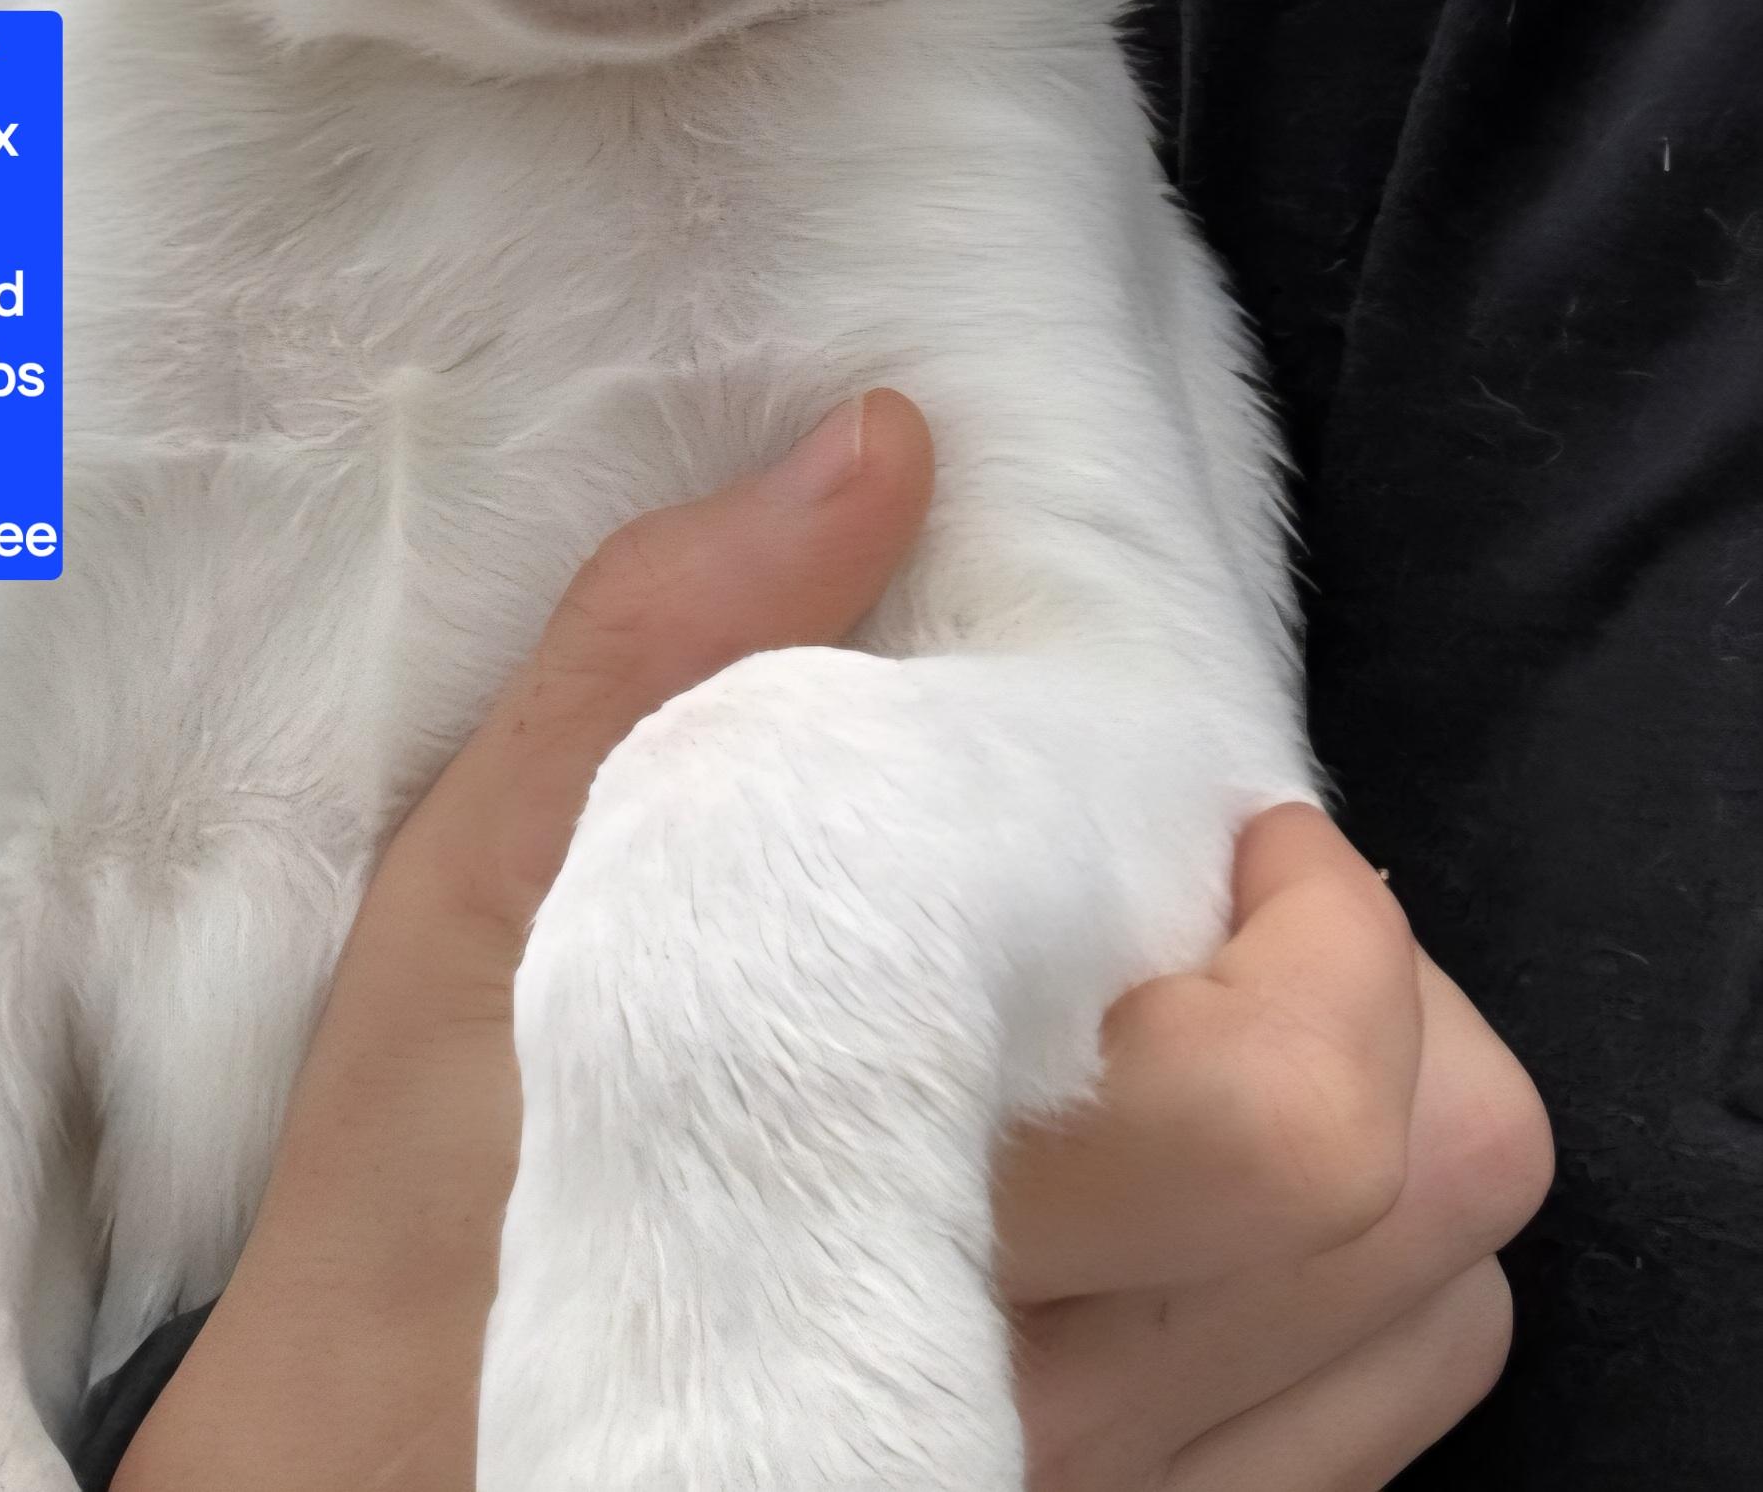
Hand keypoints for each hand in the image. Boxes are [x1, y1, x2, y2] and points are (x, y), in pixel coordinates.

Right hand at [117, 395, 1549, 1491]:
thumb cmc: (413, 1195)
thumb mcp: (482, 883)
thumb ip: (666, 643)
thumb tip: (880, 445)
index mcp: (893, 1198)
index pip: (1288, 1115)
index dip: (1323, 930)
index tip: (1222, 824)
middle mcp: (1033, 1391)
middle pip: (1416, 1204)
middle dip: (1378, 996)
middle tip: (1230, 906)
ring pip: (1422, 1317)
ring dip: (1373, 1130)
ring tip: (1205, 1034)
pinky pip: (1361, 1438)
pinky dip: (1341, 1282)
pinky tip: (1178, 1196)